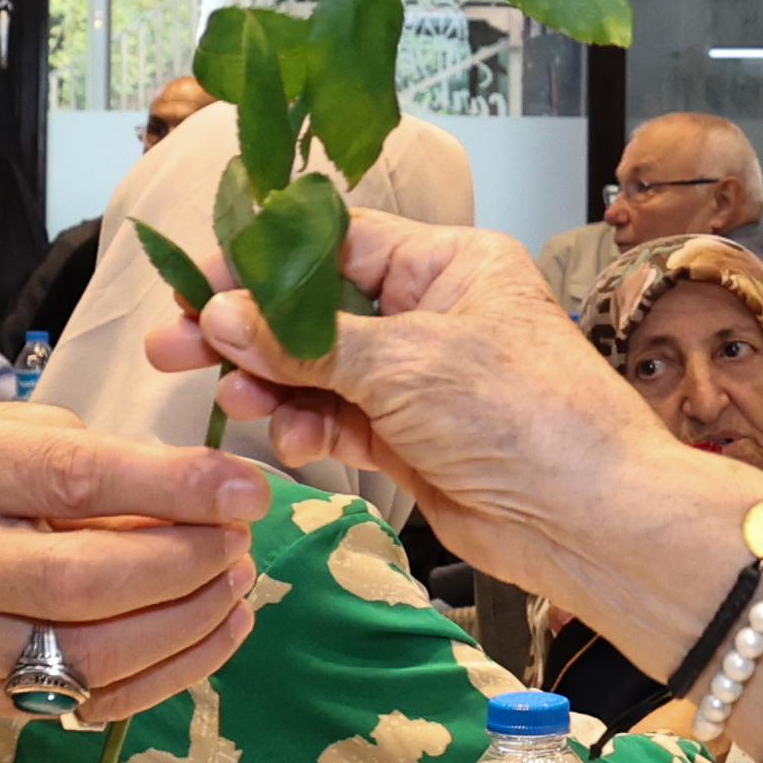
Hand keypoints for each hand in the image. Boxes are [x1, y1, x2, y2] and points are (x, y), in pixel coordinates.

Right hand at [0, 397, 268, 719]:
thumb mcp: (2, 428)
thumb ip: (95, 460)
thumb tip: (204, 497)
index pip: (75, 483)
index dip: (175, 490)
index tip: (248, 490)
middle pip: (86, 583)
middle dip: (186, 565)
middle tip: (241, 541)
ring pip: (91, 659)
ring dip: (188, 626)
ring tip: (236, 584)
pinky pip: (87, 702)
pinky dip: (166, 673)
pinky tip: (212, 633)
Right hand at [153, 209, 762, 664]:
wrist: (587, 518)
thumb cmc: (524, 416)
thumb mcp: (404, 363)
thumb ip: (306, 341)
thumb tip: (222, 316)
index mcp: (449, 265)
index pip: (336, 244)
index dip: (262, 262)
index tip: (196, 281)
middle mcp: (434, 315)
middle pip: (316, 310)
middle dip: (247, 330)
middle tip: (176, 348)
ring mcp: (421, 382)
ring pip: (319, 371)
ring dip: (272, 385)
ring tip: (237, 401)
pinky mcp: (411, 442)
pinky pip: (338, 422)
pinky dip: (307, 428)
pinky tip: (289, 439)